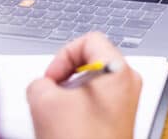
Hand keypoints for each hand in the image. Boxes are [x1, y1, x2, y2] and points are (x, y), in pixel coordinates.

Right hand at [27, 32, 141, 138]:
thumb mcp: (44, 102)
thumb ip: (39, 82)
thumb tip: (43, 86)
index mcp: (119, 70)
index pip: (89, 39)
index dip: (63, 56)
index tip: (51, 79)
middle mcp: (128, 83)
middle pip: (90, 61)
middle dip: (65, 78)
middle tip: (52, 97)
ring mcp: (126, 102)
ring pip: (90, 84)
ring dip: (68, 96)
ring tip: (59, 117)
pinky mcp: (119, 119)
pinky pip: (94, 102)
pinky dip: (76, 110)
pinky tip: (67, 127)